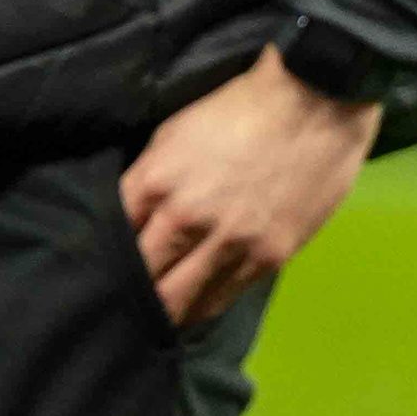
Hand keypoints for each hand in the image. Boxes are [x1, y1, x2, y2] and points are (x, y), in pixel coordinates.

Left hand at [120, 45, 379, 327]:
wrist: (316, 99)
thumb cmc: (240, 109)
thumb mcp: (172, 134)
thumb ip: (147, 182)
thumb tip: (127, 219)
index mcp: (155, 183)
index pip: (112, 239)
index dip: (103, 258)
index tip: (100, 269)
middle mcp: (186, 219)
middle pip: (141, 278)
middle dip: (128, 292)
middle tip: (119, 303)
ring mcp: (230, 242)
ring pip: (178, 299)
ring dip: (163, 310)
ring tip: (152, 317)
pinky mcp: (268, 256)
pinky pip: (222, 297)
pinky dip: (202, 306)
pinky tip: (191, 309)